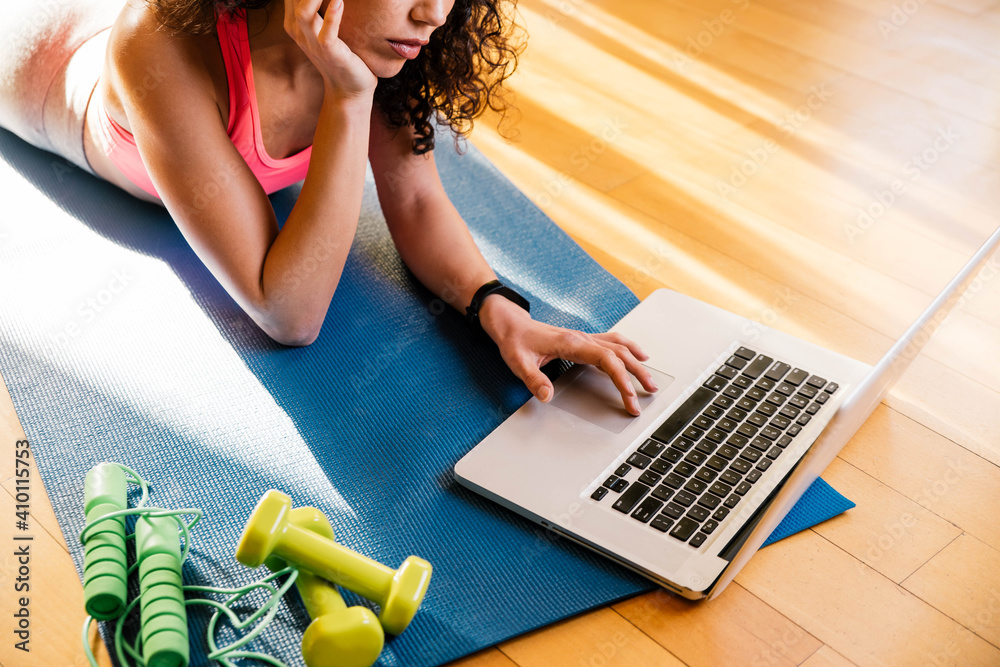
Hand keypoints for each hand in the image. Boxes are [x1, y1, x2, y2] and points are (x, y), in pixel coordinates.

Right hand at [283, 0, 376, 97]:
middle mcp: (299, 30)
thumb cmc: (342, 53)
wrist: (350, 88)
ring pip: (304, 12)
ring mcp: (312, 43)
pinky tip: (339, 1)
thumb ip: (318, 6)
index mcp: (294, 21)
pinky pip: (326, 34)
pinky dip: (332, 16)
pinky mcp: (329, 54)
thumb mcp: (324, 26)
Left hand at [480, 296, 658, 415]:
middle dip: (637, 374)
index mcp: (572, 343)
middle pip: (619, 353)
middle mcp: (583, 338)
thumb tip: (547, 396)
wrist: (511, 324)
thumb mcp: (518, 363)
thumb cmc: (515, 341)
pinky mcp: (583, 339)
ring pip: (619, 346)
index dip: (621, 379)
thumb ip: (533, 380)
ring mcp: (585, 337)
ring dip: (637, 362)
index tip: (629, 396)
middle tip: (649, 392)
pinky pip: (613, 341)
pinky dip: (629, 349)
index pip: (606, 360)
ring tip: (650, 379)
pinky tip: (638, 356)